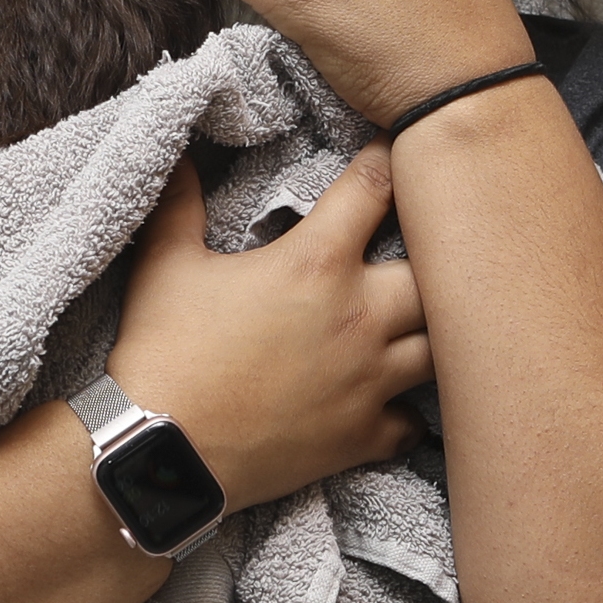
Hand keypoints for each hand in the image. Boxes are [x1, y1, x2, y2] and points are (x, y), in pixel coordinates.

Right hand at [106, 144, 426, 508]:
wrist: (159, 451)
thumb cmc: (163, 353)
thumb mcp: (165, 265)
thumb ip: (181, 204)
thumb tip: (178, 158)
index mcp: (316, 263)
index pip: (376, 189)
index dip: (388, 161)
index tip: (394, 150)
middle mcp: (358, 317)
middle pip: (437, 271)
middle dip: (434, 255)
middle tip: (427, 245)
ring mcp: (367, 380)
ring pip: (442, 347)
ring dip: (435, 331)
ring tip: (425, 322)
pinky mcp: (360, 435)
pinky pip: (413, 422)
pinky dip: (409, 411)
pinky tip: (397, 402)